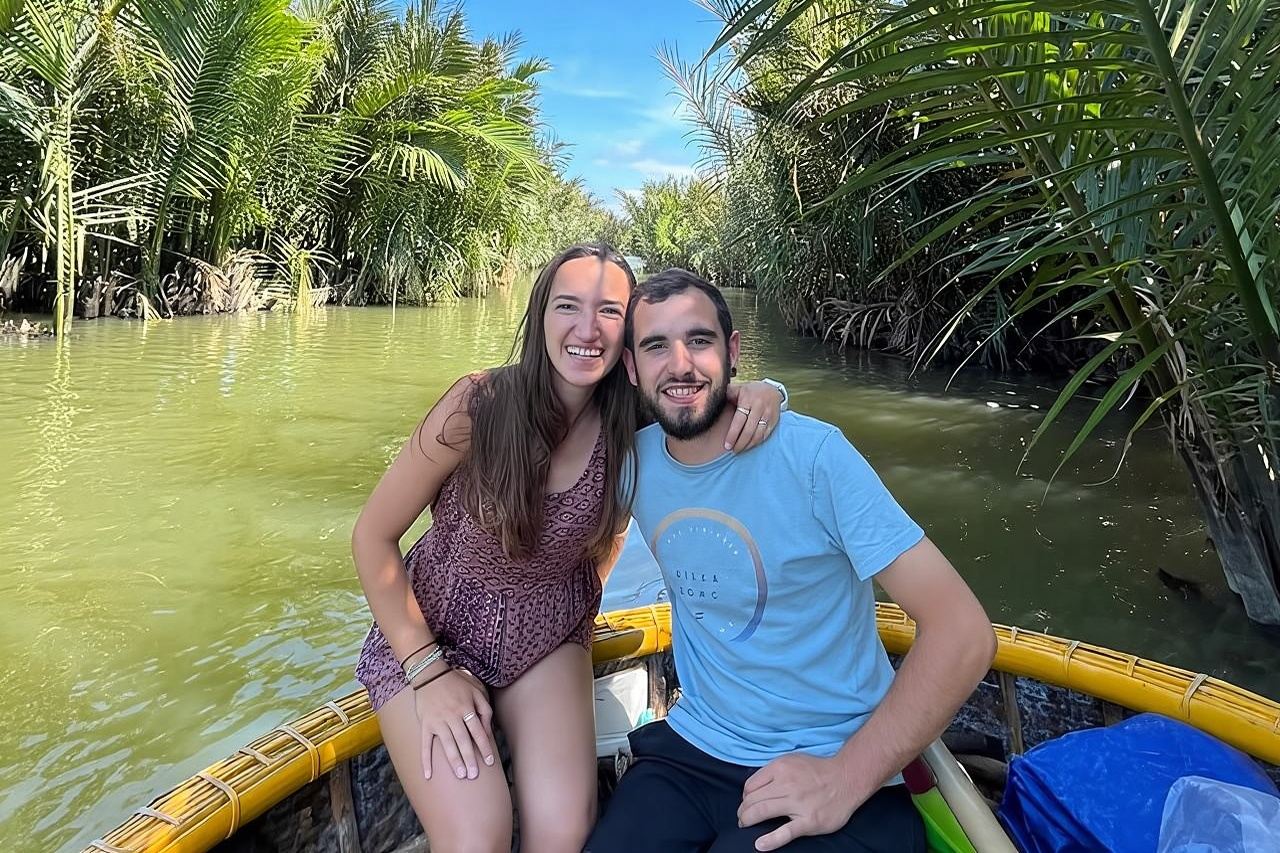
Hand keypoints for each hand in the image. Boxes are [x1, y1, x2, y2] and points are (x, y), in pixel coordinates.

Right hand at [412, 667, 494, 780]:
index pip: (478, 732)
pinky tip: (428, 774)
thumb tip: (488, 729)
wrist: (430, 674)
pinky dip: (426, 760)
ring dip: (454, 761)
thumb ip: (485, 709)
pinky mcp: (425, 724)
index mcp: (466, 709)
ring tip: (461, 775)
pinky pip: (425, 745)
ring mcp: (438, 721)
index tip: (490, 762)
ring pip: (447, 744)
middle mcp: (453, 716)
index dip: (484, 747)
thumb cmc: (456, 683)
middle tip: (474, 775)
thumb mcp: (476, 690)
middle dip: (470, 759)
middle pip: (463, 741)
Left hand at [723, 381, 783, 451]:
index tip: (727, 445)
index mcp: (748, 400)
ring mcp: (768, 415)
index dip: (733, 434)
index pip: (739, 420)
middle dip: (740, 443)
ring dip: (748, 445)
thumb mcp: (738, 388)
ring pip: (758, 435)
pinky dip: (757, 442)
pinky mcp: (774, 421)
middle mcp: (759, 407)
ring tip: (740, 450)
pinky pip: (765, 435)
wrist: (772, 389)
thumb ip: (727, 394)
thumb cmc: (750, 391)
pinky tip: (750, 446)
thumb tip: (712, 401)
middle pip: (748, 430)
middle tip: (733, 451)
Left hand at [737, 753, 864, 850]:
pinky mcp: (809, 821)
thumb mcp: (791, 760)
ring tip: (745, 825)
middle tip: (742, 818)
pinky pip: (785, 833)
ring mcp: (798, 804)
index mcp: (780, 768)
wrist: (847, 778)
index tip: (747, 802)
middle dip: (743, 811)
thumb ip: (773, 771)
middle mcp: (787, 784)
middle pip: (753, 800)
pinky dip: (770, 840)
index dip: (745, 796)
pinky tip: (760, 845)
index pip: (750, 785)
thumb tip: (753, 787)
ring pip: (763, 812)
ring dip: (748, 821)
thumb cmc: (817, 770)